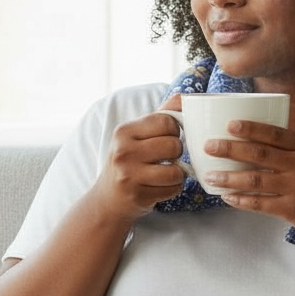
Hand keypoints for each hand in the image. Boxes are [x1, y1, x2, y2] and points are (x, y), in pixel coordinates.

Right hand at [90, 95, 186, 221]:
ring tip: (167, 172)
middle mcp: (124, 151)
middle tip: (168, 157)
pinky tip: (162, 186)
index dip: (174, 130)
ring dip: (178, 174)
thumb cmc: (129, 161)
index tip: (167, 137)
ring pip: (176, 171)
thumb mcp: (137, 134)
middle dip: (177, 153)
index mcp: (125, 131)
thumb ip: (162, 114)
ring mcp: (130, 175)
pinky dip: (173, 188)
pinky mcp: (139, 195)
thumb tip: (186, 97)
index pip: (166, 121)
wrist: (108, 198)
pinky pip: (173, 189)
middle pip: (174, 146)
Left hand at [202, 119, 294, 245]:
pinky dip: (241, 200)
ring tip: (210, 175)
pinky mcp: (292, 210)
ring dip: (229, 177)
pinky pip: (260, 203)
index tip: (229, 124)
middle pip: (260, 154)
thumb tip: (249, 143)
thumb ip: (289, 151)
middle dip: (231, 149)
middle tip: (209, 146)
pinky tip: (227, 196)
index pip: (275, 133)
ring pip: (255, 180)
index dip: (251, 128)